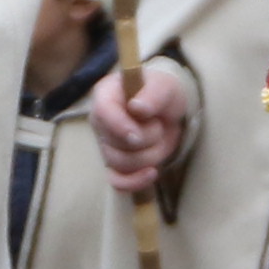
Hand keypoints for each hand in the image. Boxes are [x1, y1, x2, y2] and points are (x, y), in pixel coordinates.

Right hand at [88, 60, 191, 199]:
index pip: (102, 112)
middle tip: (158, 124)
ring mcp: (106, 145)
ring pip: (120, 163)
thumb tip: (136, 108)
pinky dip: (135, 181)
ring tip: (159, 138)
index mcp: (106, 95)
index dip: (119, 126)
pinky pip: (117, 181)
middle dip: (146, 138)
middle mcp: (100, 122)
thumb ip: (152, 94)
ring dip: (149, 155)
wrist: (168, 111)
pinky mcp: (116, 164)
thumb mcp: (164, 86)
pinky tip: (152, 173)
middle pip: (115, 143)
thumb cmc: (161, 93)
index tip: (137, 134)